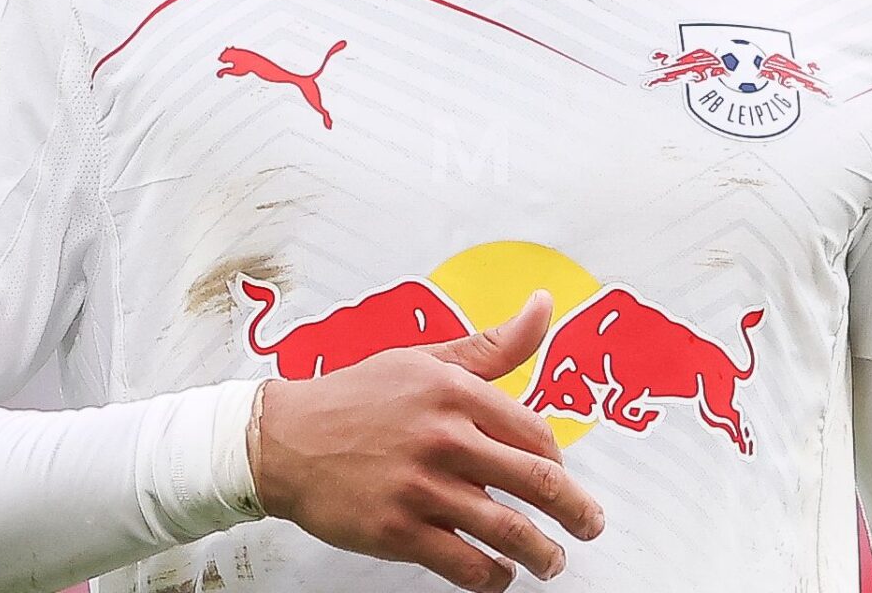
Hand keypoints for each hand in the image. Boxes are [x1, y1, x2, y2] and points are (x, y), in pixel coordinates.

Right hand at [249, 290, 605, 590]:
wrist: (282, 439)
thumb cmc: (354, 397)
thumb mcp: (424, 358)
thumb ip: (492, 344)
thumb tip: (543, 306)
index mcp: (454, 391)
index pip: (535, 433)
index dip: (559, 462)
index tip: (562, 478)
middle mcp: (443, 437)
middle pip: (537, 482)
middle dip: (576, 513)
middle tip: (589, 526)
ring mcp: (421, 487)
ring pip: (508, 530)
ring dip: (543, 554)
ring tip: (552, 562)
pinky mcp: (398, 531)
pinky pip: (465, 564)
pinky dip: (493, 577)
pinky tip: (499, 575)